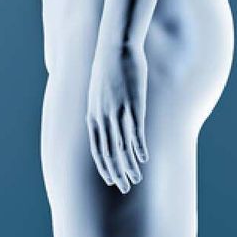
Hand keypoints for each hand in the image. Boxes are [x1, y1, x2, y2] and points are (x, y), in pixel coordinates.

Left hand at [86, 40, 147, 191]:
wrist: (114, 48)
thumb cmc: (107, 69)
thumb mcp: (98, 92)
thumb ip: (99, 109)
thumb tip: (100, 119)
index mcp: (92, 115)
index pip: (97, 148)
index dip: (104, 165)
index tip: (111, 180)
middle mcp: (102, 117)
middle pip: (108, 151)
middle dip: (116, 172)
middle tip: (124, 189)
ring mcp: (117, 111)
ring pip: (122, 145)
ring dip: (129, 165)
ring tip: (136, 180)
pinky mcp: (132, 104)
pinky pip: (134, 130)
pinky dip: (138, 147)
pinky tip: (143, 159)